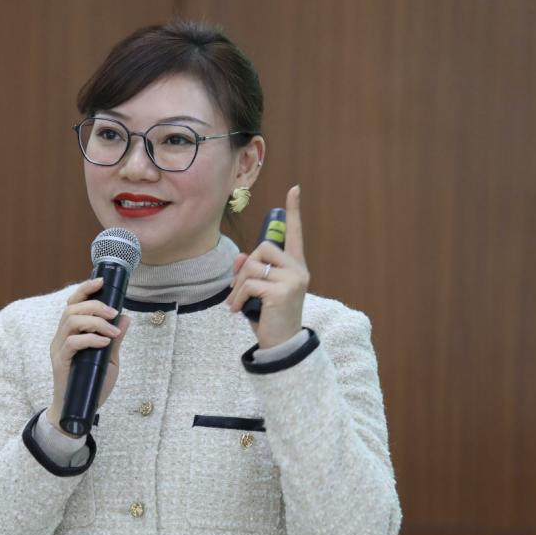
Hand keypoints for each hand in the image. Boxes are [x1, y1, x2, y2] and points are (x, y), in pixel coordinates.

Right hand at [46, 277, 130, 435]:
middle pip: (72, 308)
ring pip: (70, 321)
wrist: (79, 411)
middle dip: (94, 304)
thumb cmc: (93, 385)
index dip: (85, 289)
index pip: (74, 303)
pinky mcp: (60, 361)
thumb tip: (125, 319)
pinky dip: (90, 338)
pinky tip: (103, 343)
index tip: (101, 281)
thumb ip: (115, 340)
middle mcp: (62, 337)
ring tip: (111, 331)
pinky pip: (72, 342)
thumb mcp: (110, 360)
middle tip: (114, 312)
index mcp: (72, 332)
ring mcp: (59, 348)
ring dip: (94, 321)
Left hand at [226, 185, 308, 348]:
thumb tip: (239, 258)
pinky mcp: (282, 292)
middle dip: (245, 268)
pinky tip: (237, 310)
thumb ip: (250, 271)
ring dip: (238, 285)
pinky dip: (237, 297)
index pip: (295, 234)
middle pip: (262, 249)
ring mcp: (293, 280)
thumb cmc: (269, 317)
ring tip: (237, 302)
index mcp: (295, 267)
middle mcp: (298, 270)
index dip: (293, 211)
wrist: (281, 345)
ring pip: (253, 267)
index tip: (294, 189)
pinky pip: (249, 284)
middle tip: (239, 289)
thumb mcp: (258, 291)